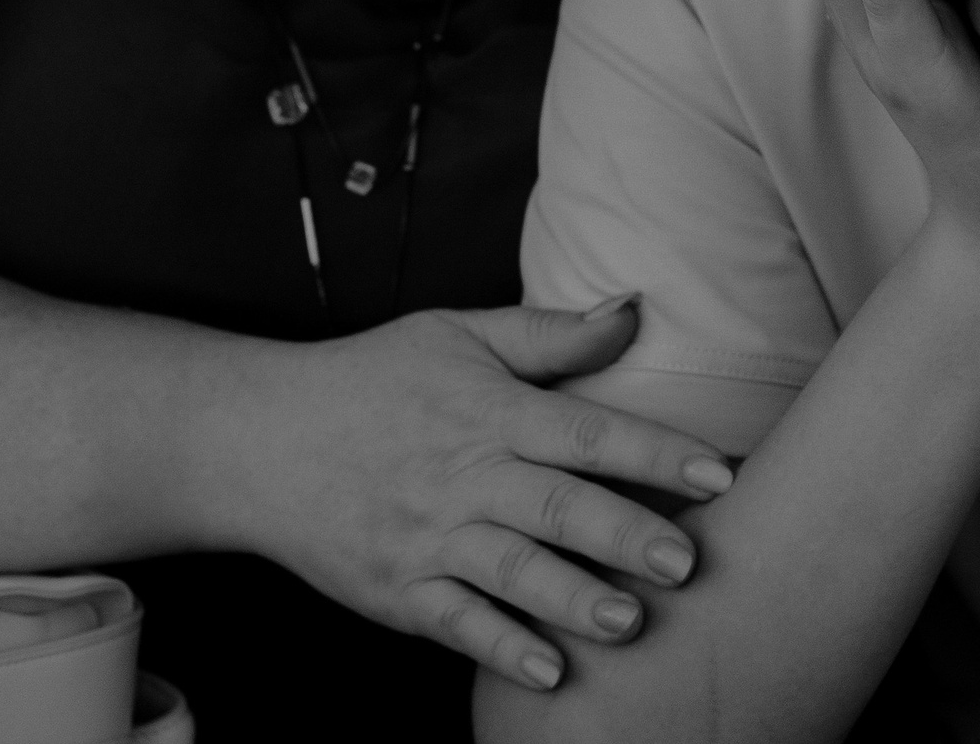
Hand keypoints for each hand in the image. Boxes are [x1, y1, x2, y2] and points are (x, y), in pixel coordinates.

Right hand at [215, 302, 734, 691]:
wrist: (260, 440)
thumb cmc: (373, 380)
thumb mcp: (458, 335)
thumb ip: (550, 333)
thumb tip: (633, 308)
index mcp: (490, 411)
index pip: (586, 429)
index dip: (654, 451)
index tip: (719, 473)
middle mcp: (465, 475)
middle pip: (555, 505)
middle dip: (625, 535)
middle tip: (688, 562)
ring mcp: (429, 538)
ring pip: (511, 571)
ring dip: (572, 599)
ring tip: (630, 622)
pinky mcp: (397, 590)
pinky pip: (456, 623)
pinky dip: (500, 648)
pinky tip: (549, 672)